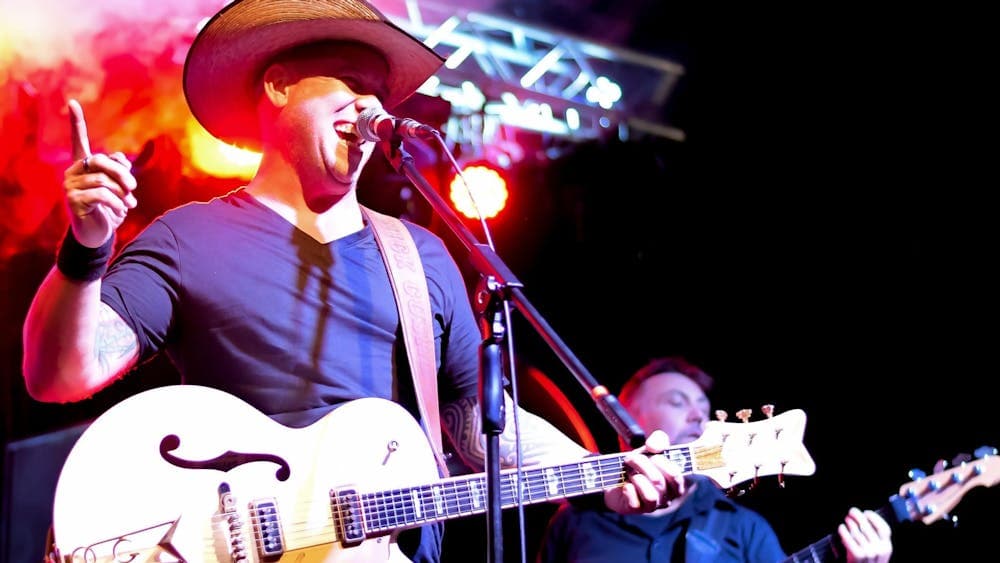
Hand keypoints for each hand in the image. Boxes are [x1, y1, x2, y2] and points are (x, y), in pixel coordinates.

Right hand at [64, 99, 137, 247]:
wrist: (98, 233)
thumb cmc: (110, 207)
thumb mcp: (118, 187)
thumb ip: (120, 170)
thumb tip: (122, 160)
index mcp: (84, 165)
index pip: (78, 140)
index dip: (76, 122)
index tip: (72, 102)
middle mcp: (72, 172)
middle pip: (101, 160)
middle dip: (122, 173)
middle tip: (133, 187)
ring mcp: (70, 186)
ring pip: (103, 180)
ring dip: (122, 193)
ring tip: (129, 204)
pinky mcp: (73, 201)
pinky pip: (101, 194)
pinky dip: (116, 202)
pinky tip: (121, 210)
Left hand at [603, 429, 683, 513]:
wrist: (616, 476)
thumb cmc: (639, 464)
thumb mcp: (650, 448)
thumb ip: (658, 441)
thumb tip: (653, 447)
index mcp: (676, 482)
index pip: (675, 475)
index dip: (661, 461)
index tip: (650, 452)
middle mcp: (668, 496)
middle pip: (658, 481)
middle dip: (642, 465)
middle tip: (631, 458)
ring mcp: (653, 505)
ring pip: (651, 496)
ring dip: (636, 478)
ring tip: (629, 473)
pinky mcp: (636, 509)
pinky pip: (635, 503)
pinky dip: (628, 490)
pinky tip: (626, 485)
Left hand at [839, 507, 891, 562]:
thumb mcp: (879, 553)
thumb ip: (876, 539)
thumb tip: (864, 518)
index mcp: (887, 547)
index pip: (884, 528)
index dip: (875, 518)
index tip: (867, 512)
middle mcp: (880, 549)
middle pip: (868, 527)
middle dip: (859, 516)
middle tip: (852, 511)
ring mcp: (869, 553)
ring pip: (857, 531)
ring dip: (850, 523)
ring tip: (846, 519)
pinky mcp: (857, 555)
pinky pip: (848, 539)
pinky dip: (843, 531)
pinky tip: (841, 527)